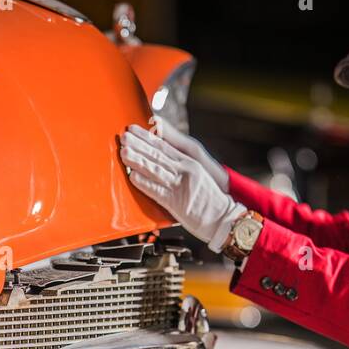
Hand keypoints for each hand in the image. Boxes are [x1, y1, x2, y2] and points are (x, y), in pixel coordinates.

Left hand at [120, 125, 243, 251]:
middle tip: (124, 136)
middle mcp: (186, 170)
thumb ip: (180, 165)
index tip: (133, 129)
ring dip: (138, 160)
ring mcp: (181, 185)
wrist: (224, 218)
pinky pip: (157, 191)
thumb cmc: (210, 199)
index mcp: (190, 162)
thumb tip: (160, 156)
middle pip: (158, 155)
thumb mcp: (198, 174)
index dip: (147, 137)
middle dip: (139, 145)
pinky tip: (133, 177)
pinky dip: (144, 183)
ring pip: (156, 169)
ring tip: (124, 153)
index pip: (164, 146)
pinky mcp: (177, 202)